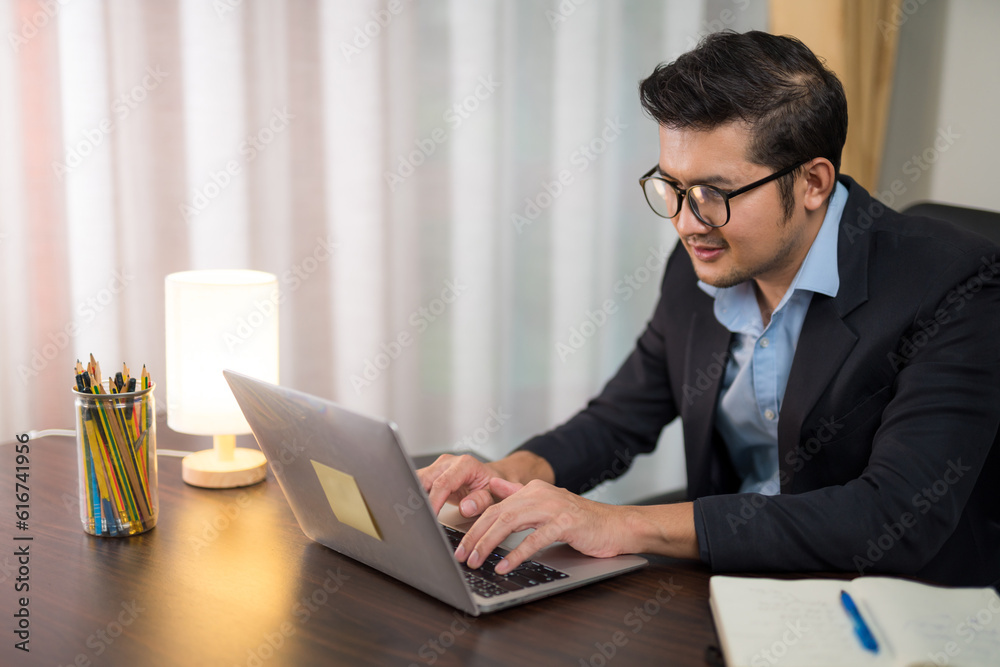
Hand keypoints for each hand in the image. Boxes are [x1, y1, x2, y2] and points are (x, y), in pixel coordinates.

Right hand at [418, 453, 504, 517]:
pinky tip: (416, 510)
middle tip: (419, 520)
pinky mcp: (431, 474)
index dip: (433, 502)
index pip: (443, 484)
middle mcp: (449, 462)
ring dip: (415, 498)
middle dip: (419, 501)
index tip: (430, 518)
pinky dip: (416, 497)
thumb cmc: (494, 487)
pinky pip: (417, 484)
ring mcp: (438, 467)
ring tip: (414, 516)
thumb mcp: (495, 496)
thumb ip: (482, 501)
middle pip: (424, 480)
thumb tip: (465, 508)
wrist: (494, 478)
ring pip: (417, 481)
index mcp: (465, 464)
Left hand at [455, 478, 634, 573]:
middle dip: (475, 536)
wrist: (616, 525)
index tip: (460, 546)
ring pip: (510, 523)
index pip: (494, 507)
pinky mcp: (566, 523)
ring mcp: (553, 507)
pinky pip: (535, 539)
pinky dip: (516, 554)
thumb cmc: (581, 520)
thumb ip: (518, 495)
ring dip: (489, 544)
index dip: (474, 527)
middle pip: (497, 514)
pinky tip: (503, 566)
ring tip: (476, 561)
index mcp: (531, 490)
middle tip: (462, 556)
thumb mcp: (546, 504)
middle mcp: (539, 494)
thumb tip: (494, 486)